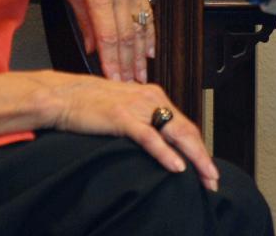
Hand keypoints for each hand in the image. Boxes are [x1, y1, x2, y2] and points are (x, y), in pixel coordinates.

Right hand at [47, 73, 219, 192]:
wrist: (62, 96)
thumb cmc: (90, 104)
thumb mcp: (124, 108)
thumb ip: (142, 119)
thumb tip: (158, 139)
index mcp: (153, 95)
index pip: (184, 124)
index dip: (199, 147)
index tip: (207, 168)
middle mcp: (150, 98)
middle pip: (186, 129)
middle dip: (203, 157)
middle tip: (213, 179)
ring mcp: (137, 107)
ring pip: (175, 133)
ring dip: (194, 158)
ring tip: (205, 177)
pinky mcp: (121, 117)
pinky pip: (149, 137)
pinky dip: (165, 153)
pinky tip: (177, 166)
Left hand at [57, 0, 152, 81]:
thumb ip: (84, 20)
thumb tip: (92, 46)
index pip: (108, 38)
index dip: (112, 63)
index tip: (114, 81)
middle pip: (127, 37)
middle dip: (129, 65)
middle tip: (131, 87)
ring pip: (140, 27)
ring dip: (142, 54)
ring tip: (142, 75)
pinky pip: (147, 11)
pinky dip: (150, 32)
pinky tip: (151, 48)